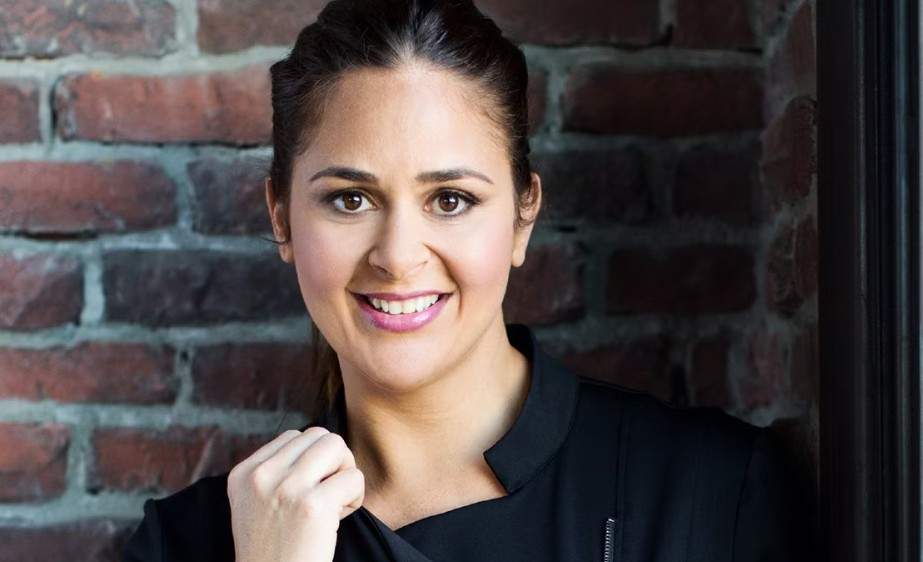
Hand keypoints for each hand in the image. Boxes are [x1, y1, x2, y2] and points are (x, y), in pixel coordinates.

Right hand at [227, 427, 364, 561]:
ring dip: (345, 473)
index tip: (305, 495)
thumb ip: (276, 473)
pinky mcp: (312, 506)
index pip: (293, 437)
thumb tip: (317, 445)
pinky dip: (356, 497)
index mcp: (243, 475)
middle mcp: (260, 477)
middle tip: (327, 496)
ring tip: (334, 503)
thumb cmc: (275, 552)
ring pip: (337, 446)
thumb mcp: (256, 506)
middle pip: (318, 436)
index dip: (310, 463)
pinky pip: (354, 477)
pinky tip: (338, 521)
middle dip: (332, 462)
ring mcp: (285, 489)